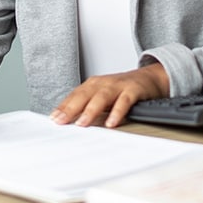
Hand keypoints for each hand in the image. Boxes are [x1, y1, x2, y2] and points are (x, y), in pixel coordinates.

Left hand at [49, 63, 169, 127]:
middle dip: (71, 108)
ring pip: (101, 97)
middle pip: (84, 95)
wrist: (149, 78)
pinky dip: (117, 112)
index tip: (53, 119)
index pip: (74, 96)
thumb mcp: (102, 95)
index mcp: (92, 85)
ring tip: (83, 124)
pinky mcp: (133, 90)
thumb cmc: (122, 90)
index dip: (63, 107)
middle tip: (61, 121)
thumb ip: (88, 106)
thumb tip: (69, 122)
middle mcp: (103, 83)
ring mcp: (118, 86)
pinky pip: (124, 101)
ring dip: (91, 110)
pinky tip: (111, 123)